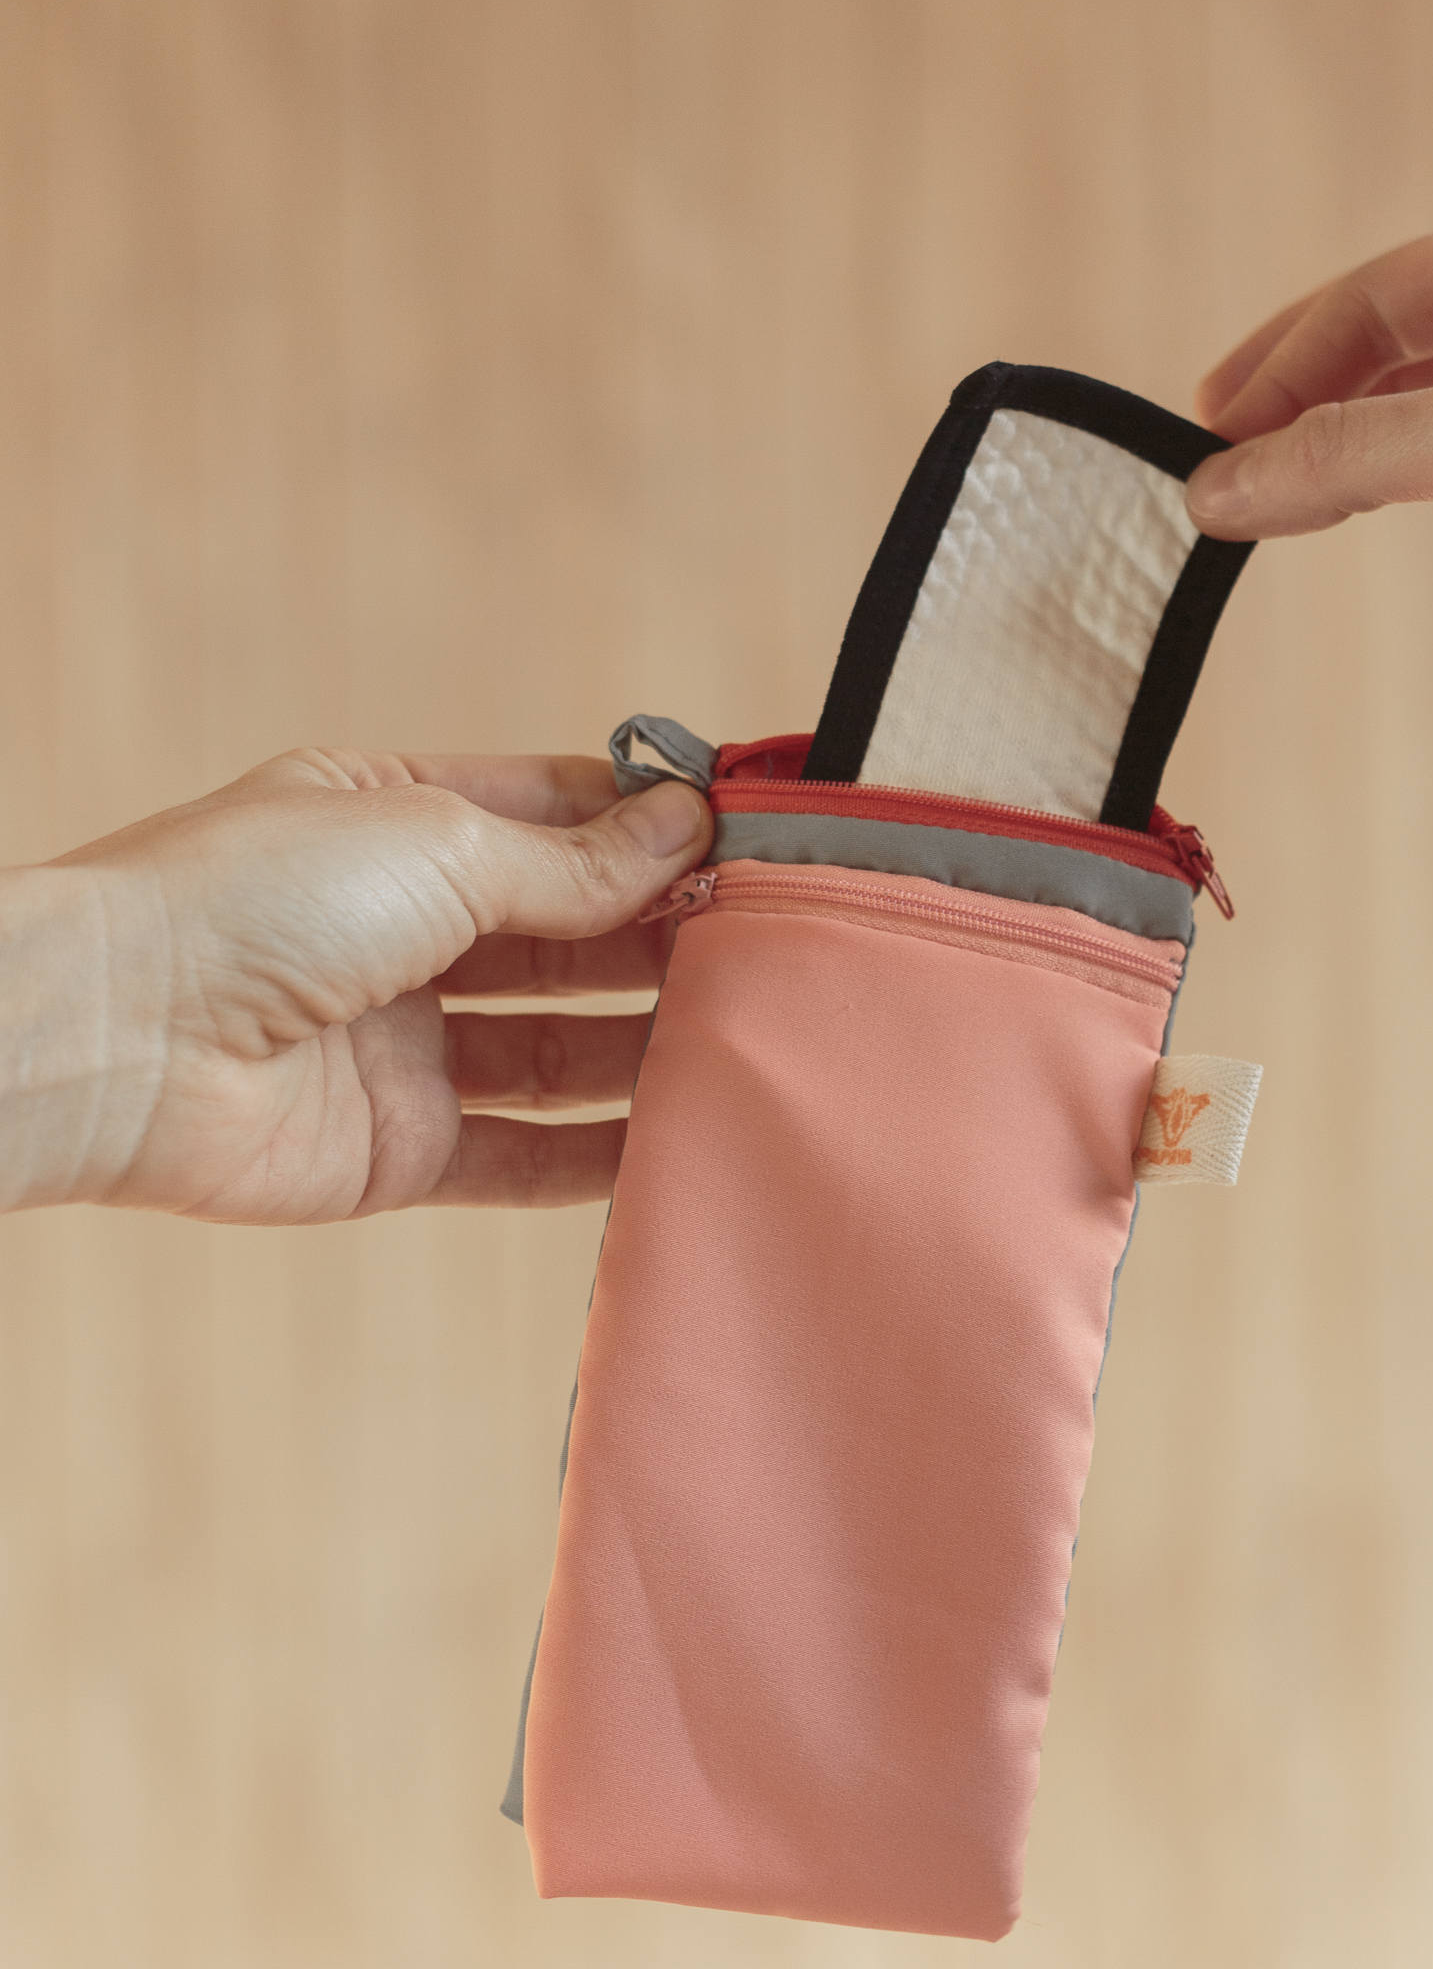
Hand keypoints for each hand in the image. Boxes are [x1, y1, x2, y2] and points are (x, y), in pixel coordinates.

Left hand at [0, 749, 711, 1220]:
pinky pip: (526, 1153)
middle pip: (572, 932)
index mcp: (400, 820)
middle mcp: (405, 927)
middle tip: (775, 943)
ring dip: (649, 1039)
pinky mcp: (402, 1145)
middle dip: (667, 934)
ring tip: (751, 1033)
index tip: (757, 841)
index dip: (655, 829)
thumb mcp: (436, 844)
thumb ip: (571, 861)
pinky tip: (682, 1135)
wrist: (120, 1044)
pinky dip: (603, 1151)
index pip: (561, 816)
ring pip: (561, 1043)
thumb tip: (684, 827)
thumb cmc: (248, 904)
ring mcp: (405, 1041)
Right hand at [1185, 190, 1432, 1059]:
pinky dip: (1399, 476)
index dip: (1284, 356)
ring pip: (1428, 398)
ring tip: (1271, 496)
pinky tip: (1356, 506)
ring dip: (1346, 444)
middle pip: (1397, 336)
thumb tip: (1218, 487)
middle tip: (1222, 459)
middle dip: (1305, 399)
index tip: (1209, 426)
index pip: (1380, 288)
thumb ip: (1342, 456)